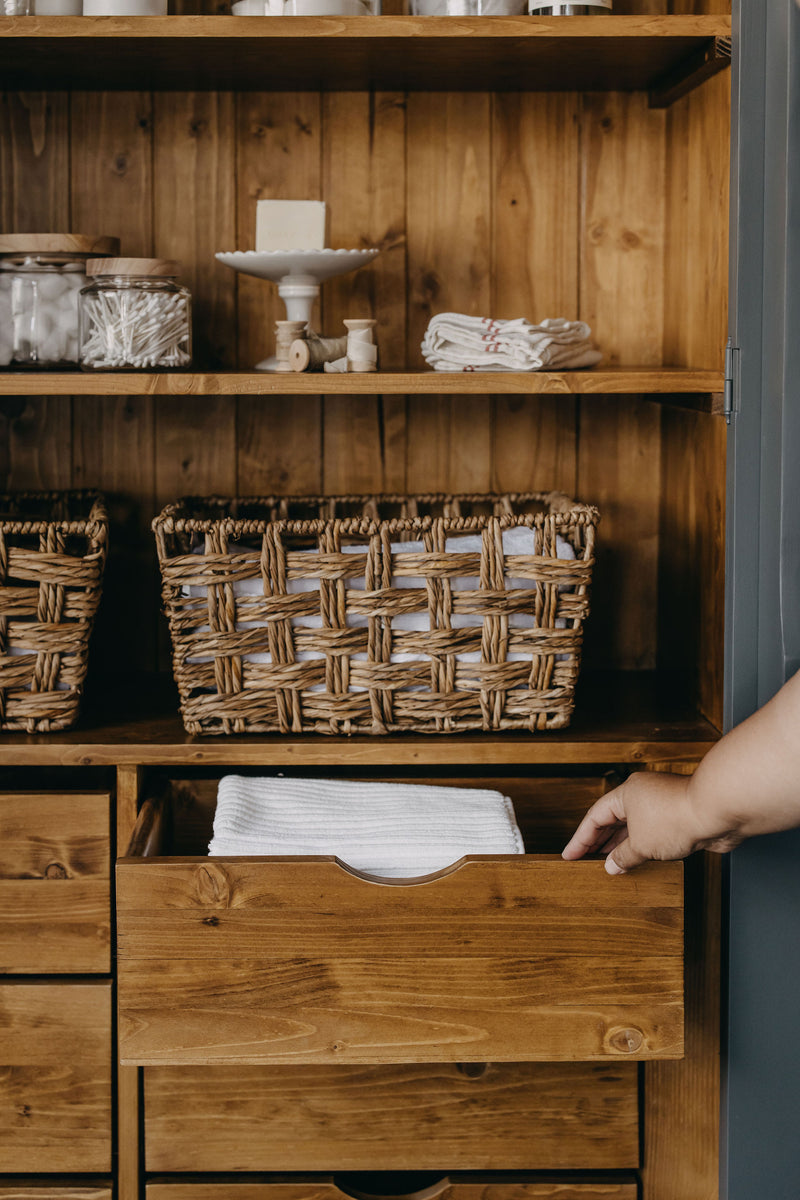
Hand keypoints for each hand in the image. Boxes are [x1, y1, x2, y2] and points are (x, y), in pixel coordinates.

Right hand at [561, 771, 744, 873]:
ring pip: (635, 829)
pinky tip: (640, 863)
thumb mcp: (641, 843)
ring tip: (611, 866)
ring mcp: (662, 807)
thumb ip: (623, 856)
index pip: (595, 817)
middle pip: (614, 821)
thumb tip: (612, 865)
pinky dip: (645, 850)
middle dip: (600, 842)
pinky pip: (655, 836)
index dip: (581, 838)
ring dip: (623, 847)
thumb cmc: (678, 817)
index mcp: (627, 794)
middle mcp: (643, 797)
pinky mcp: (680, 820)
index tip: (569, 855)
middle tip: (586, 861)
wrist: (718, 812)